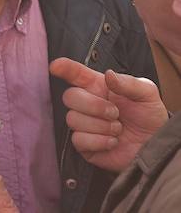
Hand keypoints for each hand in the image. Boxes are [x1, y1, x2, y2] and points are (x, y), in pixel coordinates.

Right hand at [50, 57, 166, 171]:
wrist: (156, 145)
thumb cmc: (150, 116)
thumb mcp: (147, 94)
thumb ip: (129, 82)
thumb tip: (108, 75)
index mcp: (98, 86)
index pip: (75, 73)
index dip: (63, 68)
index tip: (55, 67)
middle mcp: (87, 104)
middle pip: (69, 96)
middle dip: (93, 105)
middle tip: (115, 113)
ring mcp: (84, 125)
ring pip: (73, 119)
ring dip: (100, 126)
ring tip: (118, 129)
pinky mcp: (85, 146)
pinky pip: (78, 139)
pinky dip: (99, 141)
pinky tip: (113, 142)